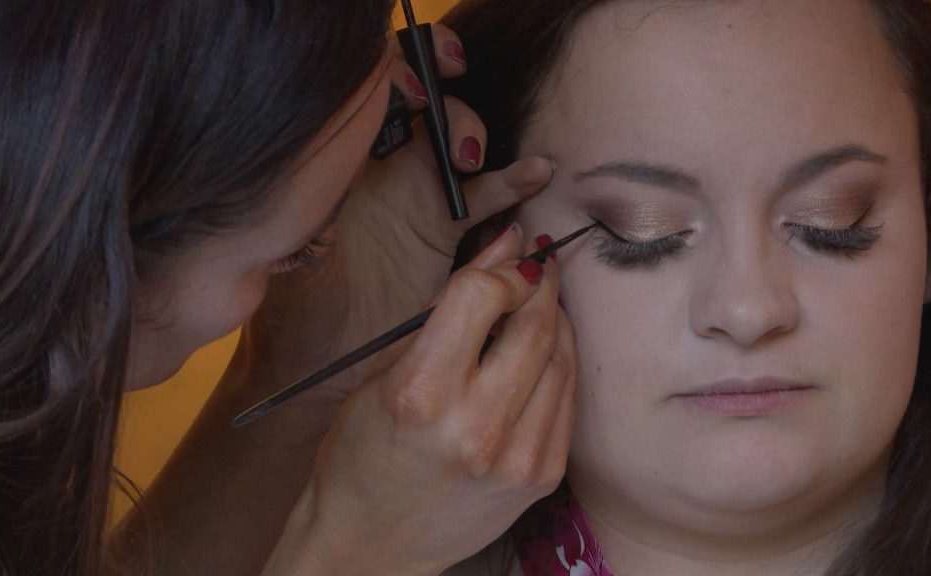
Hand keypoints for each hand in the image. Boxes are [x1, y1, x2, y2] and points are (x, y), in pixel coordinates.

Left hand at [249, 25, 554, 395]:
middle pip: (420, 105)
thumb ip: (310, 226)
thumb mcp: (294, 269)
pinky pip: (486, 194)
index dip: (395, 75)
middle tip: (445, 122)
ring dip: (470, 135)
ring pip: (454, 141)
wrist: (324, 368)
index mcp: (337, 165)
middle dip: (440, 96)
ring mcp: (414, 194)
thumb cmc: (295, 319)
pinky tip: (536, 173)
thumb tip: (324, 189)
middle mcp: (378, 169)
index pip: (367, 97)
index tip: (415, 89)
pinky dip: (513, 181)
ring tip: (469, 160)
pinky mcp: (444, 227)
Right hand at [268, 228, 578, 575]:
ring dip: (556, 318)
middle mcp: (472, 426)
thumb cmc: (363, 455)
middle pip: (533, 323)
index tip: (505, 259)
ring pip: (561, 357)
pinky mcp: (540, 477)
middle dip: (540, 282)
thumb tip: (504, 245)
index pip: (481, 294)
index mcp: (418, 393)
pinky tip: (544, 351)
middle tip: (536, 265)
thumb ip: (447, 307)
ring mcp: (514, 457)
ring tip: (538, 304)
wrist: (372, 544)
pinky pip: (568, 399)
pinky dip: (561, 362)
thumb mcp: (383, 373)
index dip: (501, 266)